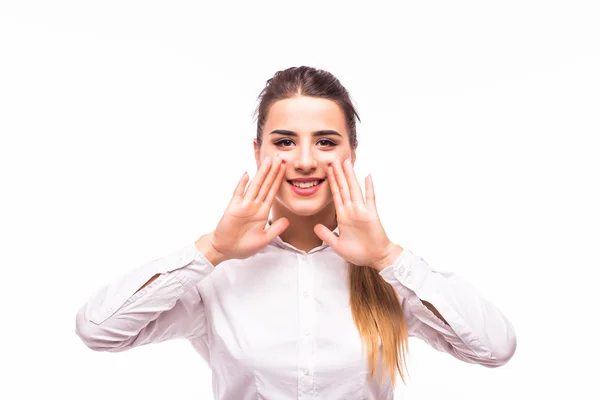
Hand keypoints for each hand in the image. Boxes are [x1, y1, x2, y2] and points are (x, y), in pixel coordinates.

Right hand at [208, 154, 289, 260]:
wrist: (226, 250)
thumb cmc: (243, 245)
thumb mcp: (264, 239)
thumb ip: (275, 229)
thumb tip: (287, 220)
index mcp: (263, 212)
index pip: (273, 192)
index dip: (279, 180)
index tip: (285, 168)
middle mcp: (254, 205)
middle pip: (266, 185)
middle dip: (273, 171)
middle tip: (279, 157)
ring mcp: (244, 205)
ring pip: (254, 186)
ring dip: (261, 173)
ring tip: (267, 160)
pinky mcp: (233, 208)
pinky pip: (238, 194)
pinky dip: (241, 184)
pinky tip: (246, 174)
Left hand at [314, 156, 401, 270]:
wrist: (376, 259)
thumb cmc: (359, 253)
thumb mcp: (338, 245)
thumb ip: (327, 235)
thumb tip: (315, 227)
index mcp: (343, 216)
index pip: (335, 195)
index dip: (331, 182)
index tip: (326, 169)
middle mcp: (352, 210)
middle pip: (343, 188)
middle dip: (338, 173)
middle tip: (333, 158)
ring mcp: (362, 211)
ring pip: (354, 189)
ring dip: (350, 175)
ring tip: (346, 162)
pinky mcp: (372, 215)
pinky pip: (370, 199)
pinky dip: (369, 187)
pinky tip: (367, 176)